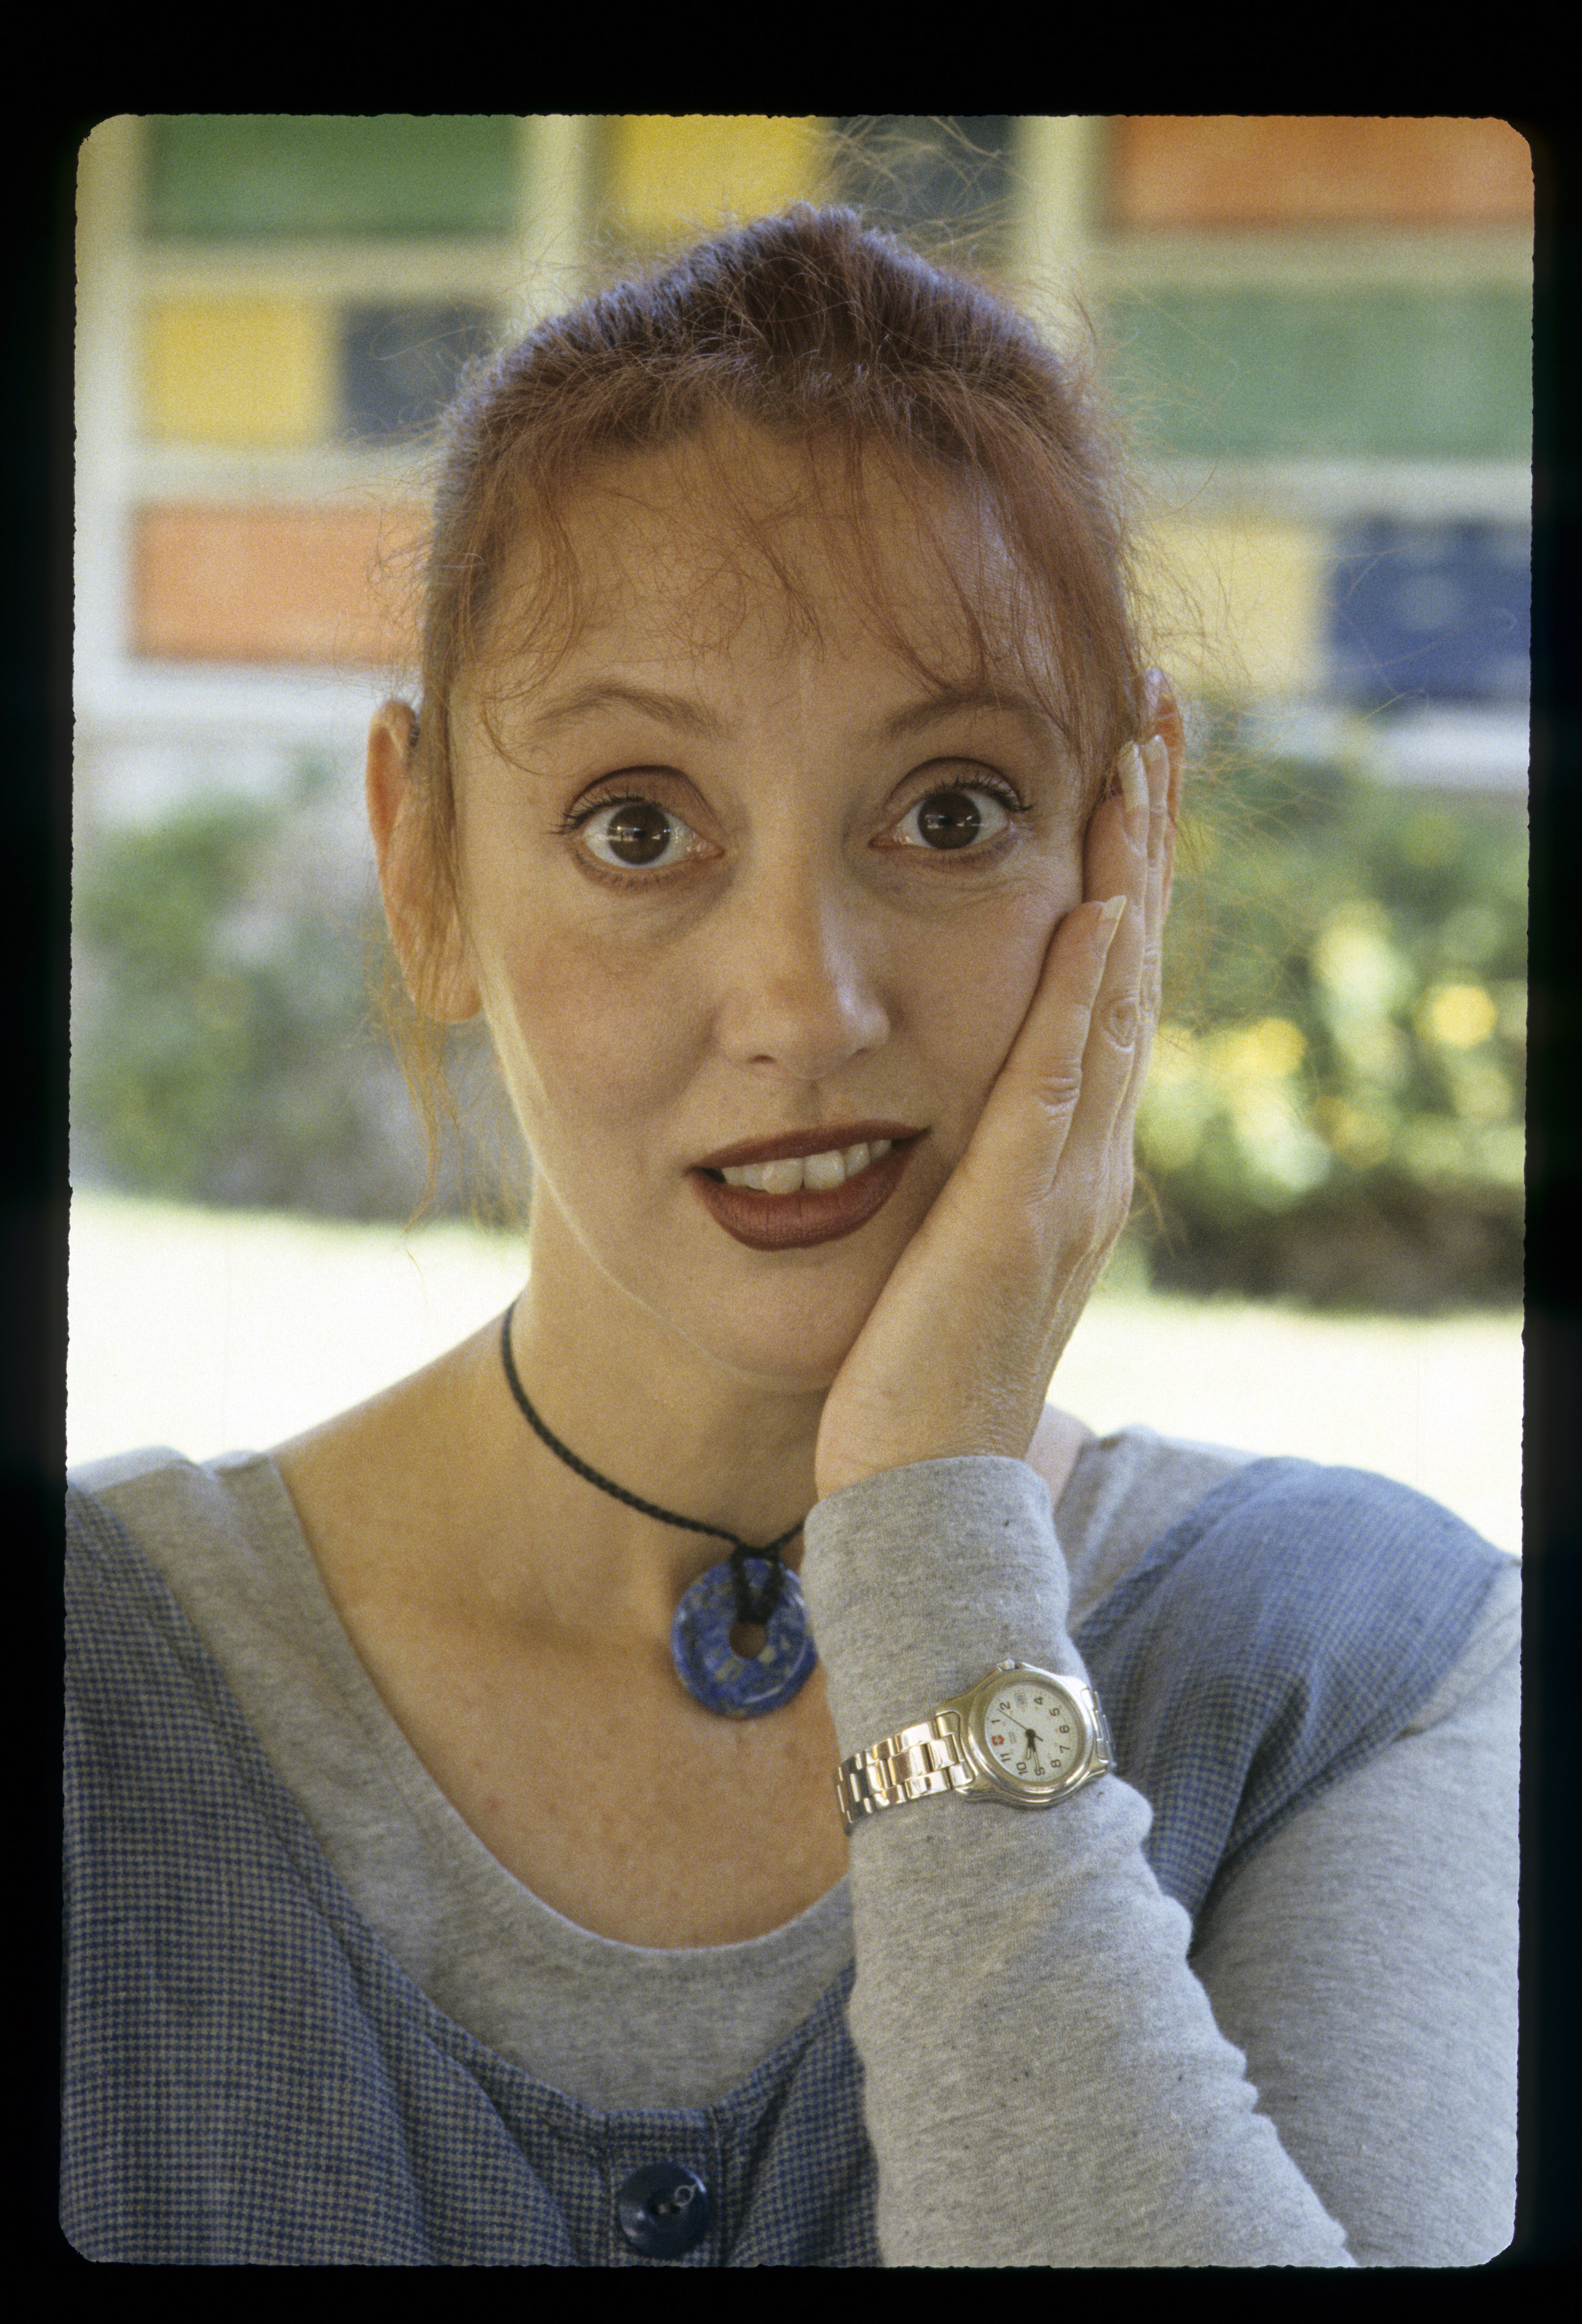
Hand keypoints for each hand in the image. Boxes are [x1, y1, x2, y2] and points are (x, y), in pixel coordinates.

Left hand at [814, 691, 1179, 1500]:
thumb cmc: (917, 1384)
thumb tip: (957, 1129)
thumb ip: (972, 1182)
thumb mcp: (952, 1255)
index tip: (1120, 771)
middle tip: (1154, 717)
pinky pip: (1054, 1081)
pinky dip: (1078, 992)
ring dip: (1128, 872)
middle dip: (1145, 834)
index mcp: (1072, 1159)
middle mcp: (1091, 1156)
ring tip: (1134, 757)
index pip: (1107, 985)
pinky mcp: (1016, 1215)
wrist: (925, 1504)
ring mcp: (1066, 1184)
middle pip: (1132, 962)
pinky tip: (1088, 902)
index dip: (1124, 873)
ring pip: (1113, 998)